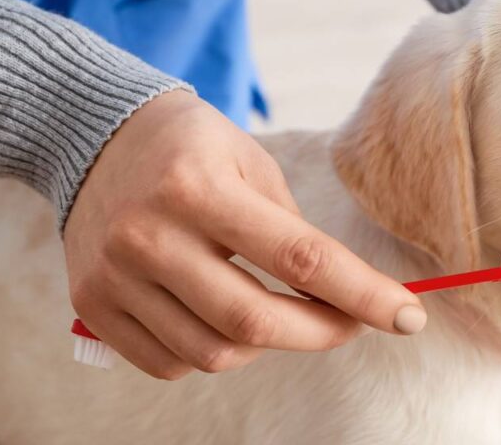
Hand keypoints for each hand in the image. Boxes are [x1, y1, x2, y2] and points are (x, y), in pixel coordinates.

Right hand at [63, 91, 426, 378]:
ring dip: (268, 344)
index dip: (362, 294)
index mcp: (199, 187)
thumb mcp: (252, 161)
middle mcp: (150, 235)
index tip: (409, 316)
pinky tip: (224, 319)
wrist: (94, 136)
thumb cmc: (192, 148)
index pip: (299, 257)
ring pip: (214, 353)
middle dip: (323, 332)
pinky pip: (170, 363)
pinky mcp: (91, 305)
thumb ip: (293, 231)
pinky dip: (214, 353)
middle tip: (353, 323)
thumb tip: (341, 298)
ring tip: (281, 312)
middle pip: (255, 319)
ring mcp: (114, 276)